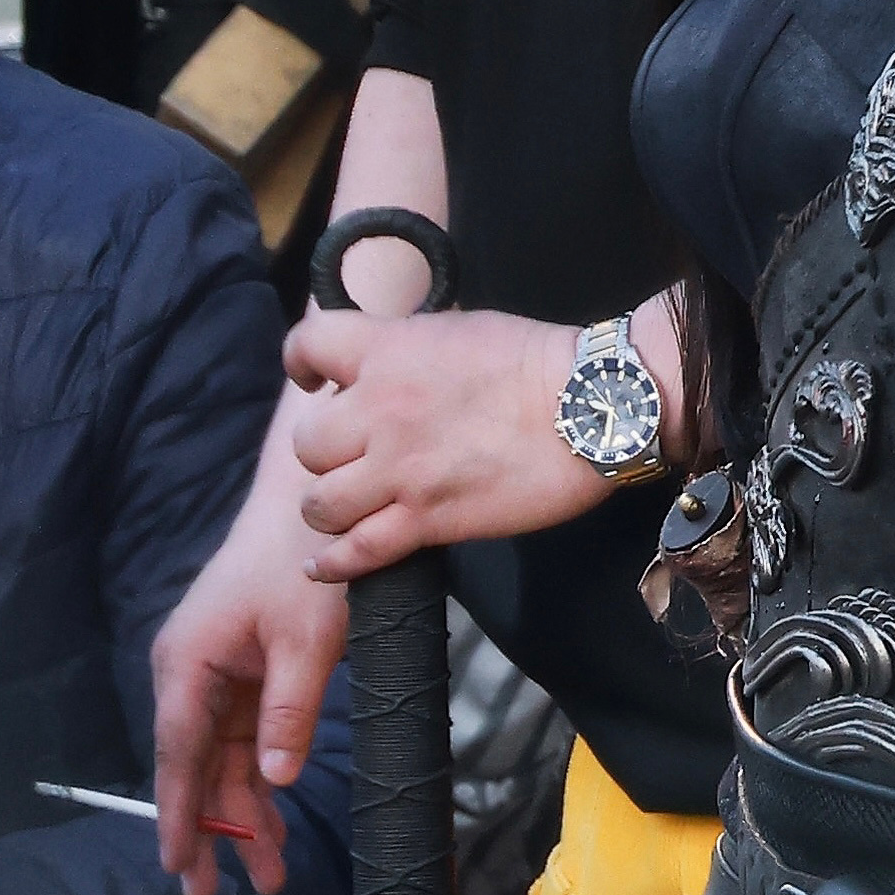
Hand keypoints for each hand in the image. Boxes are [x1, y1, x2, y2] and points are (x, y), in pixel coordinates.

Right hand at [151, 447, 348, 894]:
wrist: (313, 505)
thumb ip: (290, 710)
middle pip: (195, 766)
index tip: (180, 867)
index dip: (181, 815)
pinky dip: (258, 778)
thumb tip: (275, 776)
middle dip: (209, 830)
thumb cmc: (305, 564)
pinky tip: (271, 819)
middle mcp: (190, 671)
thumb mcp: (306, 640)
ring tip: (265, 872)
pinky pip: (243, 738)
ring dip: (242, 812)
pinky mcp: (243, 672)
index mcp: (188, 662)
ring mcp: (216, 673)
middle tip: (213, 894)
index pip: (179, 754)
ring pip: (222, 759)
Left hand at [283, 307, 610, 579]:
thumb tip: (393, 361)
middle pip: (307, 444)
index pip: (307, 346)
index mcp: (389, 351)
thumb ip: (412, 348)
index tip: (316, 382)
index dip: (303, 365)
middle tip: (355, 455)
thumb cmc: (538, 361)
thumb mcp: (459, 329)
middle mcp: (379, 410)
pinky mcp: (426, 520)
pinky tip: (323, 565)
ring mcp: (399, 470)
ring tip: (349, 507)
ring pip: (319, 504)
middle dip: (325, 452)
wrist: (591, 407)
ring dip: (330, 507)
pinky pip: (356, 551)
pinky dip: (333, 563)